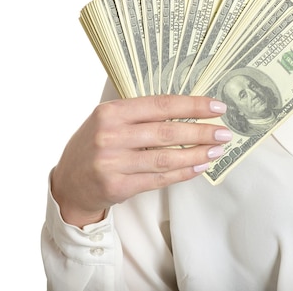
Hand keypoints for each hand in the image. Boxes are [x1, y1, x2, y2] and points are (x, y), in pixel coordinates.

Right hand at [51, 95, 229, 227]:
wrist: (68, 183)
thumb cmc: (95, 145)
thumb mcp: (108, 120)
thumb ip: (140, 114)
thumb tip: (188, 109)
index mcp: (111, 112)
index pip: (161, 105)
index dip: (192, 106)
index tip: (216, 107)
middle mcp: (110, 136)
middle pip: (167, 132)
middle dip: (201, 132)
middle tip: (223, 133)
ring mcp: (113, 163)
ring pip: (166, 158)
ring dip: (197, 154)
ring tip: (217, 151)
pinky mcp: (118, 187)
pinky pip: (159, 179)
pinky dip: (183, 174)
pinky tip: (200, 167)